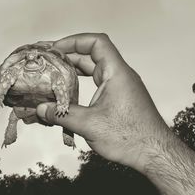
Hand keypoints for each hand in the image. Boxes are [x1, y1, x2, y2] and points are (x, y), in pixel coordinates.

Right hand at [36, 33, 169, 170]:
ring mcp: (119, 87)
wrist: (153, 153)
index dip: (74, 41)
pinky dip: (81, 83)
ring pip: (93, 70)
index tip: (55, 48)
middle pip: (91, 55)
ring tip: (53, 73)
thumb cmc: (130, 137)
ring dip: (73, 70)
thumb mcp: (90, 125)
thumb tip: (41, 109)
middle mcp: (119, 75)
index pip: (97, 43)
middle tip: (47, 60)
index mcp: (116, 73)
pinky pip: (96, 83)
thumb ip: (63, 115)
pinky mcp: (118, 98)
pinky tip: (68, 91)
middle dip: (68, 55)